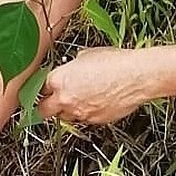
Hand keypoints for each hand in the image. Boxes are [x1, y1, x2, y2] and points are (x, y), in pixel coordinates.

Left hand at [38, 47, 152, 123]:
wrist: (136, 76)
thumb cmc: (115, 62)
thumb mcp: (86, 55)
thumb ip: (72, 66)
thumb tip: (72, 68)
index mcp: (60, 79)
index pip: (40, 88)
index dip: (43, 87)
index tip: (45, 88)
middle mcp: (66, 99)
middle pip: (43, 110)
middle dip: (46, 105)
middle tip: (52, 100)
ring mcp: (80, 112)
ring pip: (64, 117)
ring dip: (67, 110)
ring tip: (80, 98)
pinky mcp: (94, 121)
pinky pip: (84, 119)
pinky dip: (86, 112)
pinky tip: (96, 100)